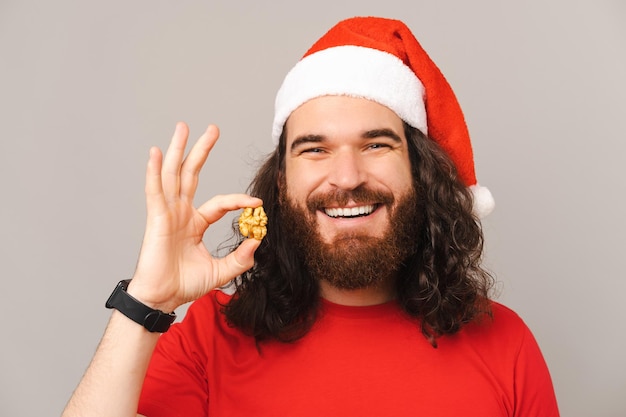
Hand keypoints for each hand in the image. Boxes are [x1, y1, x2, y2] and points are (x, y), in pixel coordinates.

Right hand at [128, 122, 261, 311]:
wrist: (162, 298)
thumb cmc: (184, 285)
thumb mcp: (221, 271)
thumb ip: (240, 258)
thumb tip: (258, 241)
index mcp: (195, 223)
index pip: (220, 203)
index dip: (239, 201)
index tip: (257, 205)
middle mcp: (181, 213)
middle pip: (191, 174)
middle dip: (202, 151)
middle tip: (212, 129)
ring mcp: (167, 213)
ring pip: (173, 174)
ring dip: (178, 150)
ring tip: (183, 127)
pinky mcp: (156, 218)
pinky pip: (155, 191)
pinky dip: (154, 171)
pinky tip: (156, 152)